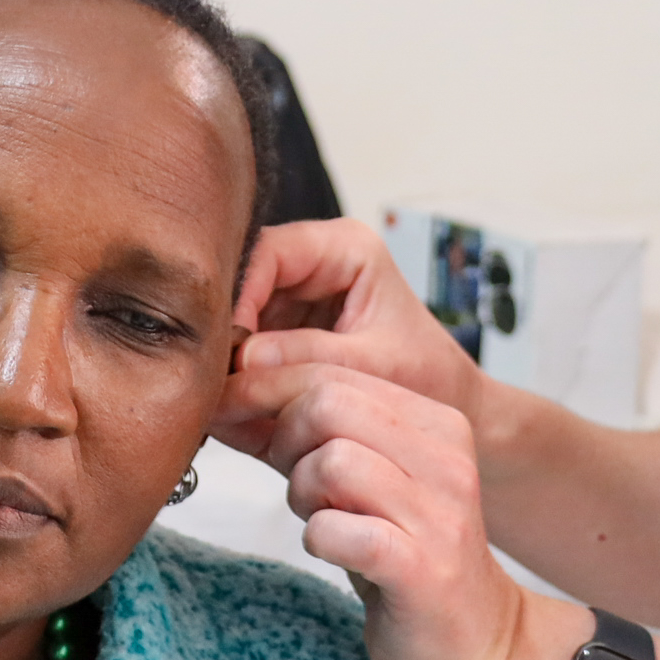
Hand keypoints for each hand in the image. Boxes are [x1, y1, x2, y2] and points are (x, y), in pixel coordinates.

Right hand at [216, 219, 483, 466]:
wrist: (447, 410)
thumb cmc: (431, 378)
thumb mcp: (378, 367)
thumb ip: (313, 359)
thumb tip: (244, 360)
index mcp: (344, 249)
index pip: (269, 251)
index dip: (239, 293)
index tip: (226, 342)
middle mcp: (311, 267)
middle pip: (243, 285)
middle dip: (227, 333)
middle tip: (212, 376)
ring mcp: (291, 303)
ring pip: (233, 322)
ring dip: (225, 362)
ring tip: (220, 400)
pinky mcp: (278, 339)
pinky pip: (240, 354)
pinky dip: (234, 384)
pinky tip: (231, 411)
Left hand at [240, 352, 582, 659]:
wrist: (479, 647)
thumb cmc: (407, 560)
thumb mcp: (366, 484)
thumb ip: (311, 438)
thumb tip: (228, 399)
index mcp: (438, 424)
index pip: (335, 372)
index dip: (264, 387)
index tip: (225, 408)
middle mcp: (447, 458)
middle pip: (328, 403)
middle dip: (285, 438)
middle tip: (296, 484)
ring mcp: (439, 513)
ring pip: (330, 461)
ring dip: (303, 495)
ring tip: (323, 521)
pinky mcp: (422, 569)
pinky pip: (336, 530)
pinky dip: (318, 539)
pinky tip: (335, 552)